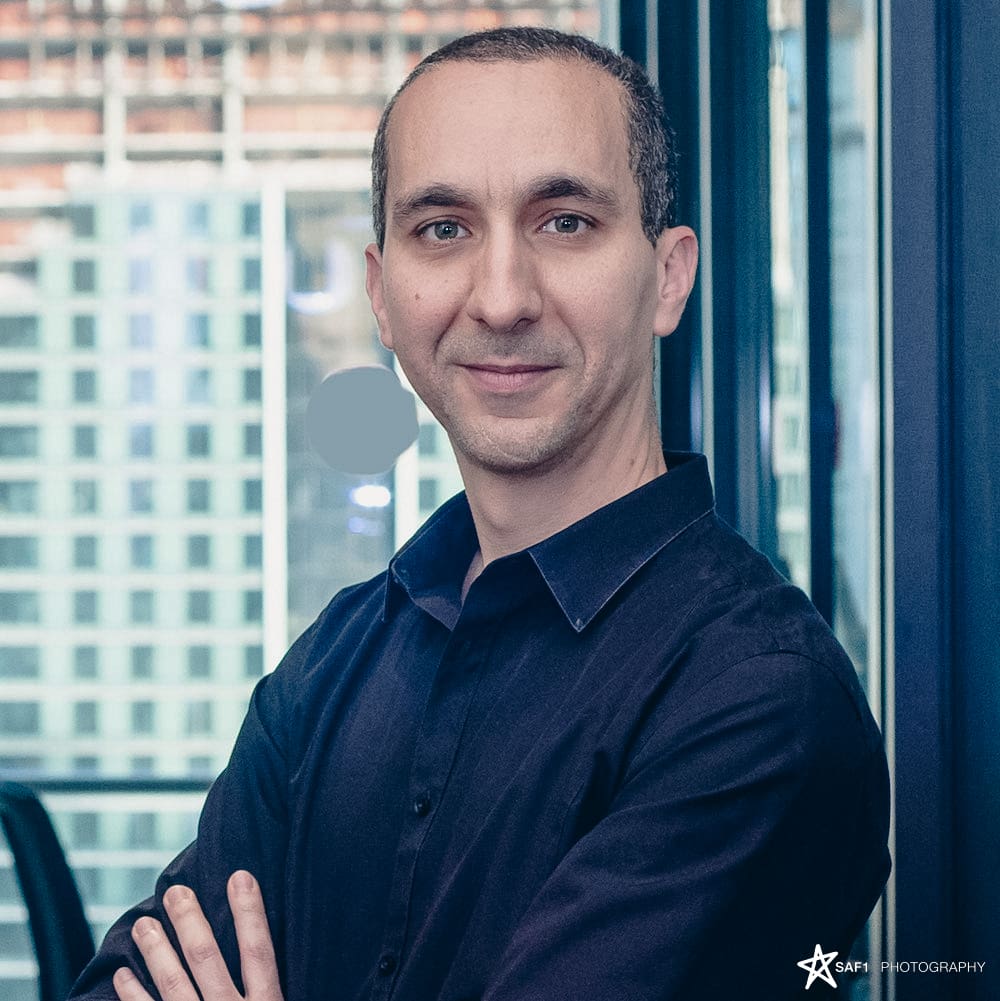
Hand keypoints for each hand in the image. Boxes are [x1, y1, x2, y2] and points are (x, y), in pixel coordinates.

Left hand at [112, 870, 282, 1000]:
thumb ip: (272, 990)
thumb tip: (276, 949)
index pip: (257, 951)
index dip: (249, 912)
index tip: (239, 876)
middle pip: (206, 959)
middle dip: (189, 921)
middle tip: (175, 892)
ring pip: (173, 984)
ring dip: (155, 951)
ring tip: (142, 924)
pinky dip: (132, 995)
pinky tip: (121, 975)